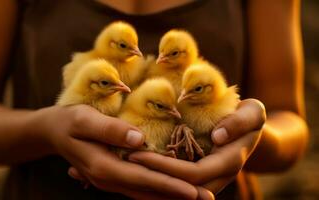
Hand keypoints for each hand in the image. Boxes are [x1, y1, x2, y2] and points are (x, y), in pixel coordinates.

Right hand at [36, 105, 198, 199]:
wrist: (52, 132)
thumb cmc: (69, 121)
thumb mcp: (85, 119)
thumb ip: (111, 130)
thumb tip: (140, 140)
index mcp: (103, 167)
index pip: (143, 179)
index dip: (169, 185)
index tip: (194, 190)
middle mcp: (108, 180)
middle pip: (147, 192)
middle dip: (177, 196)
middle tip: (207, 198)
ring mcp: (110, 180)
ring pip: (144, 194)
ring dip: (170, 196)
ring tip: (196, 196)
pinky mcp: (113, 175)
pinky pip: (139, 188)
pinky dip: (157, 190)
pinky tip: (172, 189)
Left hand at [128, 98, 265, 197]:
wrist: (252, 131)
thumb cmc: (250, 116)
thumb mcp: (254, 113)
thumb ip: (240, 123)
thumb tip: (218, 136)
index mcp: (229, 163)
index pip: (193, 174)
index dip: (166, 168)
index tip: (139, 154)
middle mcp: (218, 177)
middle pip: (181, 187)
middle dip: (153, 175)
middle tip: (127, 159)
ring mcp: (209, 180)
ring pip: (178, 190)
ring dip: (154, 180)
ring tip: (129, 163)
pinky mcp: (201, 176)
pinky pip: (178, 183)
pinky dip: (160, 178)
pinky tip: (141, 168)